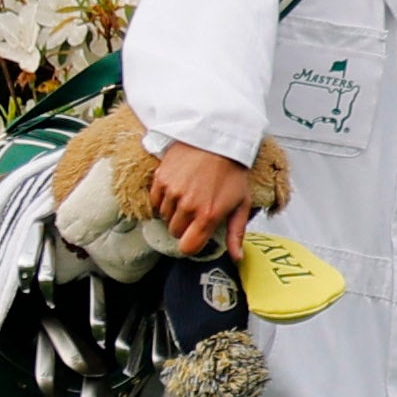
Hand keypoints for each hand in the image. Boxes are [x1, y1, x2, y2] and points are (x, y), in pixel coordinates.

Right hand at [145, 136, 259, 257]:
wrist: (217, 139)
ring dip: (173, 212)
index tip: (196, 237)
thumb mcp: (242, 203)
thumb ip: (236, 233)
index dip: (191, 245)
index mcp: (208, 215)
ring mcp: (172, 193)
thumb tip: (237, 258)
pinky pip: (155, 201)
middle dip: (184, 226)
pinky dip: (163, 200)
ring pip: (164, 217)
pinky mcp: (160, 180)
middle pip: (175, 232)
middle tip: (195, 211)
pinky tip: (176, 189)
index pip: (188, 247)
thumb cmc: (232, 171)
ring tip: (188, 196)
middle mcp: (187, 206)